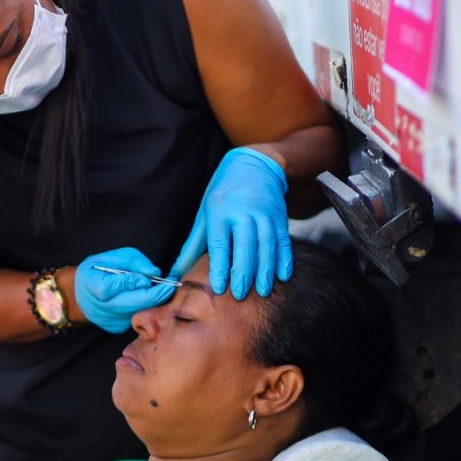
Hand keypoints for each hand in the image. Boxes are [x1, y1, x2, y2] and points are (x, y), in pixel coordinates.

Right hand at [75, 248, 175, 332]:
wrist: (78, 294)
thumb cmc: (97, 271)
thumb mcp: (112, 257)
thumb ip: (134, 262)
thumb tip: (154, 273)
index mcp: (96, 286)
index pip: (122, 285)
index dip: (143, 282)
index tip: (163, 279)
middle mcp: (103, 307)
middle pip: (136, 303)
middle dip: (158, 294)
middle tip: (172, 285)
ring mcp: (110, 320)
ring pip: (139, 311)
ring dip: (152, 301)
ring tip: (160, 289)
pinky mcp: (116, 328)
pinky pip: (136, 316)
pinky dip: (143, 307)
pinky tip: (143, 298)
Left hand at [169, 147, 292, 298]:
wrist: (254, 165)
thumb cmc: (224, 193)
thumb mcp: (205, 213)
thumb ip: (193, 245)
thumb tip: (176, 272)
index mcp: (221, 210)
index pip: (220, 243)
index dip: (221, 267)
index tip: (220, 287)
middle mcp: (244, 212)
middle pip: (245, 246)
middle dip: (244, 273)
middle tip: (241, 295)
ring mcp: (265, 214)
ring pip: (267, 246)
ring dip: (265, 271)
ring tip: (262, 291)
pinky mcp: (280, 217)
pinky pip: (283, 241)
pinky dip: (284, 260)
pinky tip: (282, 276)